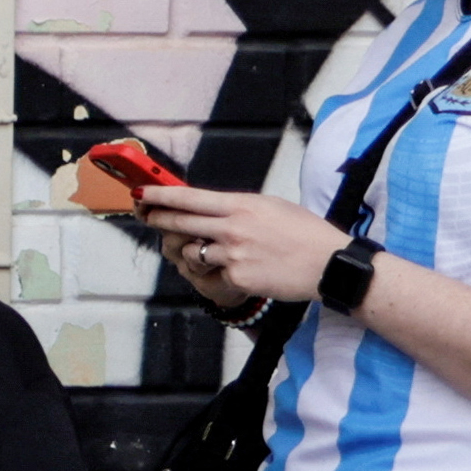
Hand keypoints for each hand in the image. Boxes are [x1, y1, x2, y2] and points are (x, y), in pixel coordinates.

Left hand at [136, 184, 348, 315]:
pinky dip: (225, 272)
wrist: (328, 264)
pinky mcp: (236, 277)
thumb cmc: (306, 233)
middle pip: (181, 222)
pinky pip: (217, 274)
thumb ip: (240, 208)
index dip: (161, 196)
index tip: (142, 193)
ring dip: (195, 250)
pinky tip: (249, 269)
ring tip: (216, 250)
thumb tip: (215, 207)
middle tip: (146, 215)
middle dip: (158, 219)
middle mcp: (233, 228)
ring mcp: (232, 254)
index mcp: (242, 205)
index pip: (191, 198)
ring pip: (194, 251)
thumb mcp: (272, 207)